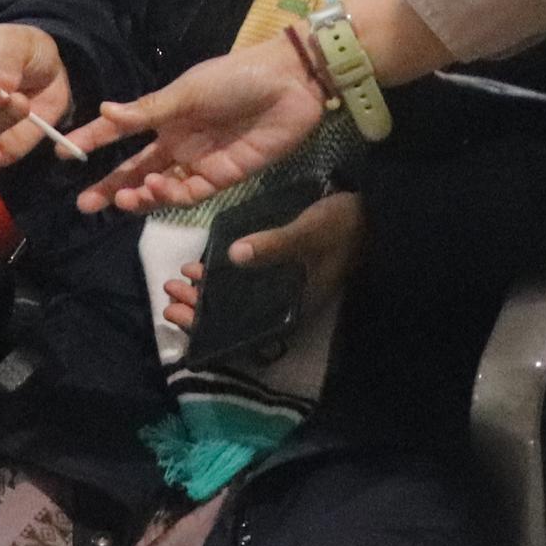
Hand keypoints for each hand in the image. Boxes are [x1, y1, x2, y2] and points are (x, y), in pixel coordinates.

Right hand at [72, 32, 327, 212]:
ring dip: (140, 194)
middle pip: (137, 170)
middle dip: (110, 186)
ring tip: (125, 195)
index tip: (64, 153)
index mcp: (166, 114)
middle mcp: (179, 141)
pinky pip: (190, 194)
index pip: (122, 131)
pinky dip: (170, 196)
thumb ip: (147, 110)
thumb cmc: (235, 78)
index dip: (94, 140)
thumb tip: (104, 110)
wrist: (288, 85)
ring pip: (161, 187)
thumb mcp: (186, 91)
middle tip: (86, 203)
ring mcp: (200, 161)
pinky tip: (156, 191)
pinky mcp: (223, 177)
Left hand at [160, 195, 365, 337]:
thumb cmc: (343, 227)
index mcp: (294, 307)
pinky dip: (223, 278)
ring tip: (179, 278)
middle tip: (170, 292)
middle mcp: (286, 304)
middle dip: (200, 309)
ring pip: (236, 301)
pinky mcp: (283, 271)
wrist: (375, 213)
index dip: (207, 328)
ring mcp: (284, 289)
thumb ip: (275, 245)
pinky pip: (246, 283)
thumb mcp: (309, 233)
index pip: (243, 331)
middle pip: (234, 319)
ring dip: (207, 294)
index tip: (178, 311)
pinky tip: (204, 264)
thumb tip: (232, 256)